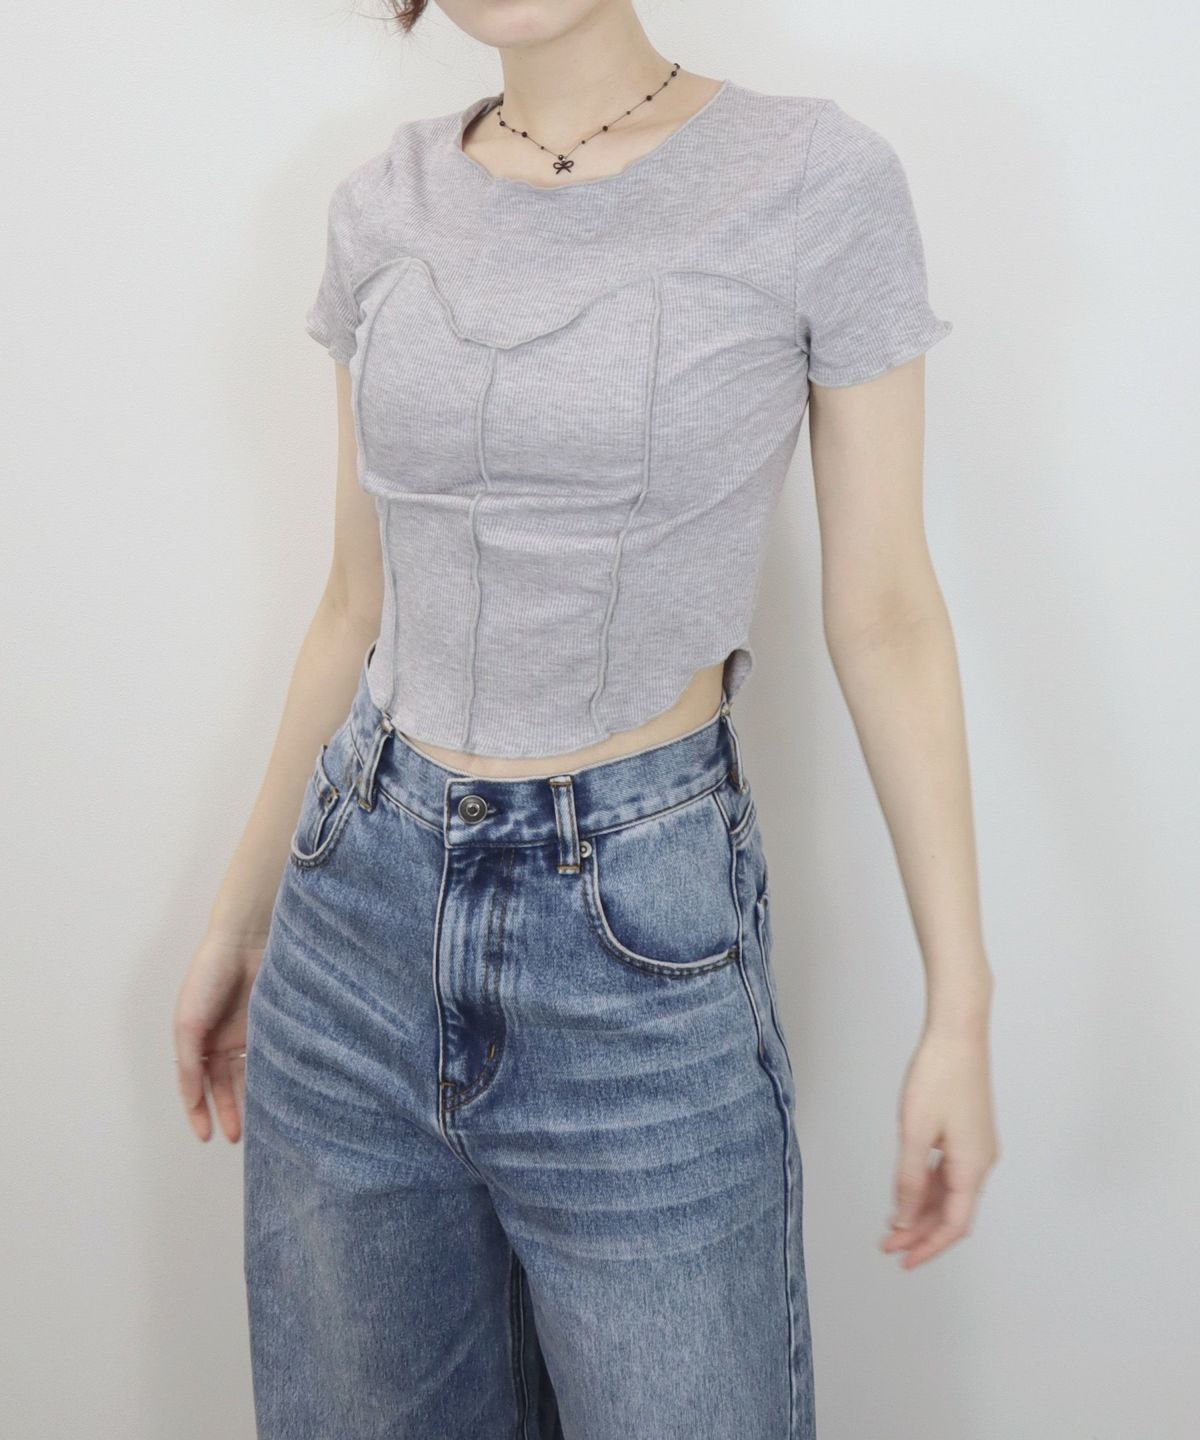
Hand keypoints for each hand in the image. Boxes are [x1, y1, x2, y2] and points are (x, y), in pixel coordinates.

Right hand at [173, 930, 264, 1143]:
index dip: (198, 1112)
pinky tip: (273, 1097)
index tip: (205, 1137)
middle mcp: (219, 1039)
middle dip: (227, 1111)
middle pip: (222, 1085)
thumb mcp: (188, 1024)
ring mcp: (244, 1033)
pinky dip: (268, 1078)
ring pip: (246, 1075)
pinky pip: (267, 1058)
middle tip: (235, 1138)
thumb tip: (191, 1099)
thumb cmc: (209, 977)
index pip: (194, 1085)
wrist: (245, 941)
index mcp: (195, 1039)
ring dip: (248, 1100)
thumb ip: (188, 1063)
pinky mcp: (269, 1025)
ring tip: (255, 1126)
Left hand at [880, 1022, 999, 1267]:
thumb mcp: (916, 1132)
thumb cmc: (937, 1077)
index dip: (928, 1246)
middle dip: (920, 1231)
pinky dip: (927, 1185)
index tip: (902, 1260)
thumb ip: (908, 1178)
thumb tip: (903, 1218)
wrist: (958, 1034)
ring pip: (949, 1192)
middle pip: (952, 1212)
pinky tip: (906, 1190)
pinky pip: (948, 1171)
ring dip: (921, 1209)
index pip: (953, 1224)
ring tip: (891, 1223)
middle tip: (887, 1244)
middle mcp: (981, 1162)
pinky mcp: (968, 1132)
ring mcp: (976, 1147)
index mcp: (973, 1166)